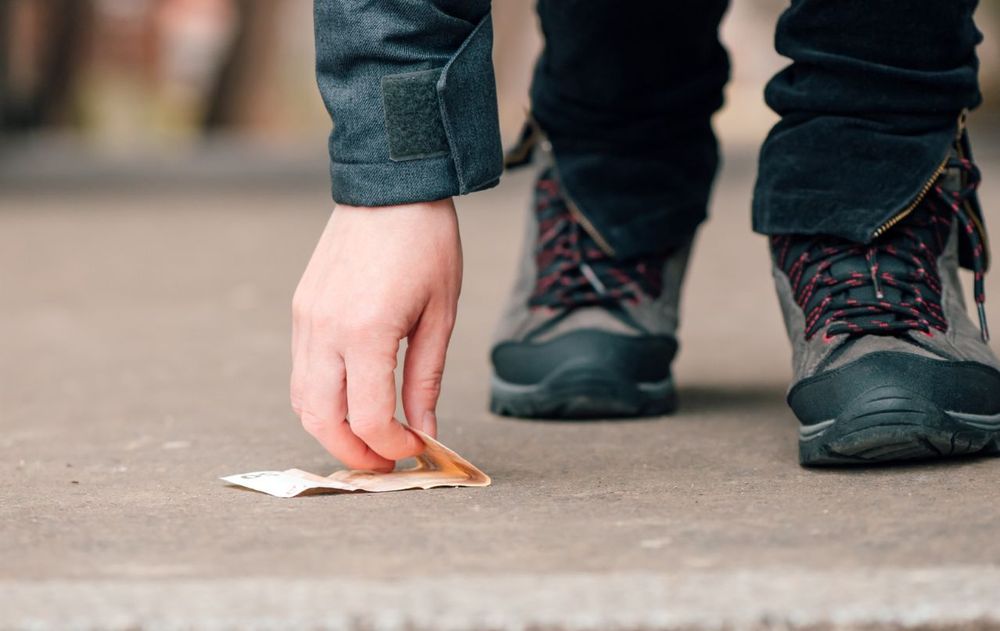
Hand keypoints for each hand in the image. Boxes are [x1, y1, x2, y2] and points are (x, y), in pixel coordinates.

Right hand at [291, 199, 461, 471]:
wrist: (390, 186)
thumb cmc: (427, 245)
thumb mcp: (441, 315)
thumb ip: (425, 379)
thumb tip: (424, 431)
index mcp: (368, 332)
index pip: (371, 418)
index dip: (395, 445)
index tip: (418, 448)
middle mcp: (326, 330)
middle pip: (323, 420)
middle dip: (354, 453)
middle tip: (386, 463)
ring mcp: (305, 320)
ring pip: (303, 400)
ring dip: (332, 431)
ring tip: (368, 439)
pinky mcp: (300, 310)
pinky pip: (301, 371)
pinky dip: (321, 399)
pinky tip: (352, 402)